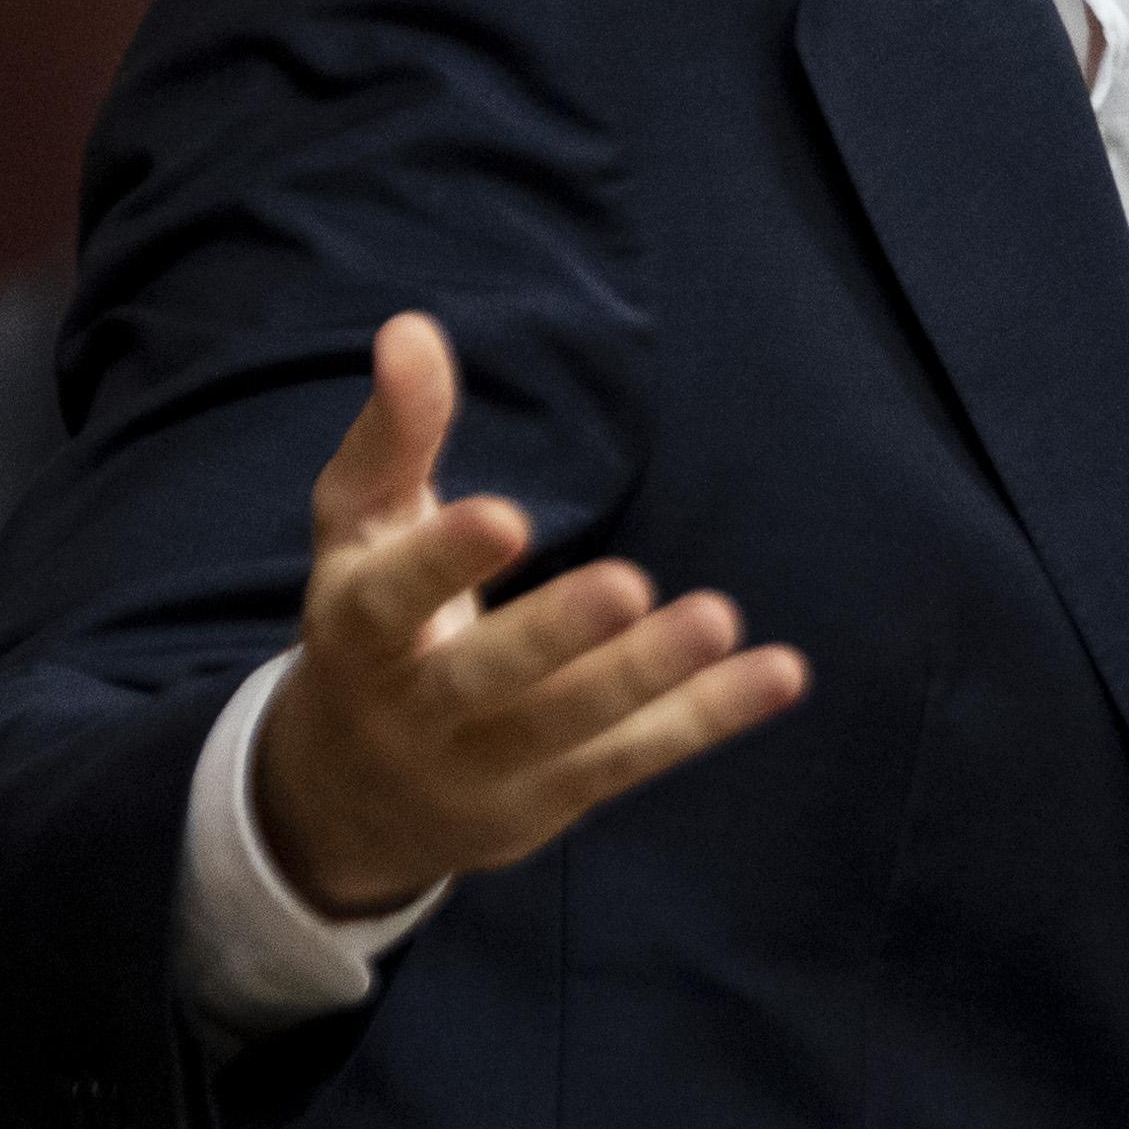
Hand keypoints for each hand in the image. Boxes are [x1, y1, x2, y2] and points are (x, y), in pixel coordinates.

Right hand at [249, 312, 809, 917]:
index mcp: (360, 632)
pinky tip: (778, 674)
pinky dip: (706, 719)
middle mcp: (417, 710)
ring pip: (572, 729)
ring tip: (719, 617)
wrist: (349, 801)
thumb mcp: (360, 532)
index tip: (505, 515)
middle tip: (628, 586)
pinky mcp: (551, 800)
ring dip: (649, 678)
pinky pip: (634, 759)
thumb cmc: (369, 629)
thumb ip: (394, 436)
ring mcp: (486, 767)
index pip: (393, 599)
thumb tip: (413, 327)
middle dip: (555, 638)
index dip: (444, 561)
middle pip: (486, 679)